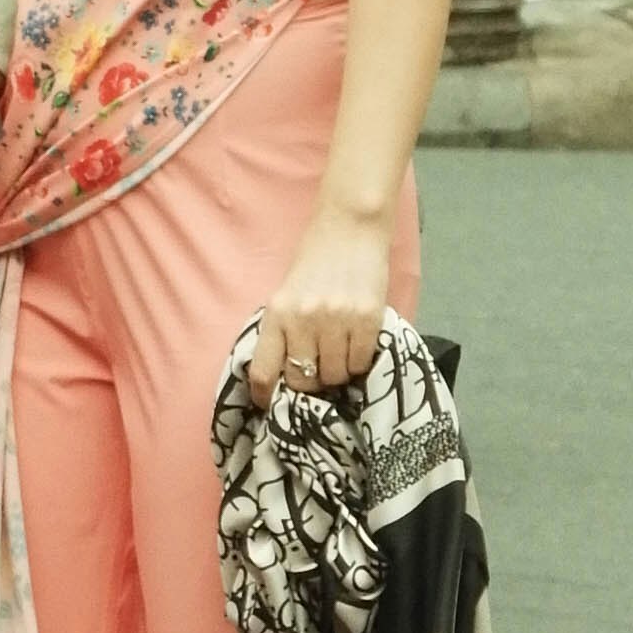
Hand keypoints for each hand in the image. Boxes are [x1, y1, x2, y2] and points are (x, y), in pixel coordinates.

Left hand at [246, 196, 392, 397]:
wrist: (351, 228)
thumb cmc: (315, 263)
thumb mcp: (287, 295)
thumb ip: (283, 332)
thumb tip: (285, 377)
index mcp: (277, 313)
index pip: (264, 371)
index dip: (266, 396)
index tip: (270, 404)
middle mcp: (304, 319)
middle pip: (303, 381)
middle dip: (310, 381)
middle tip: (317, 367)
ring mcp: (338, 320)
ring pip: (335, 375)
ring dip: (337, 371)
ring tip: (340, 350)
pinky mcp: (368, 319)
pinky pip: (361, 363)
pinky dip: (359, 361)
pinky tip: (357, 342)